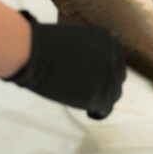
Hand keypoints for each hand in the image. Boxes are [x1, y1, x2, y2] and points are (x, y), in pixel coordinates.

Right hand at [5, 12, 125, 117]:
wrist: (36, 52)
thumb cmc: (47, 44)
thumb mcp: (78, 40)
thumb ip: (91, 52)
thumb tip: (91, 68)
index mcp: (108, 41)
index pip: (115, 61)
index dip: (105, 72)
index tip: (95, 79)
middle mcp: (114, 58)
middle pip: (117, 78)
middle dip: (105, 86)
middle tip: (89, 92)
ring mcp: (108, 77)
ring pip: (113, 95)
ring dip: (102, 99)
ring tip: (88, 103)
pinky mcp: (99, 95)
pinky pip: (105, 109)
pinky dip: (98, 113)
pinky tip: (89, 113)